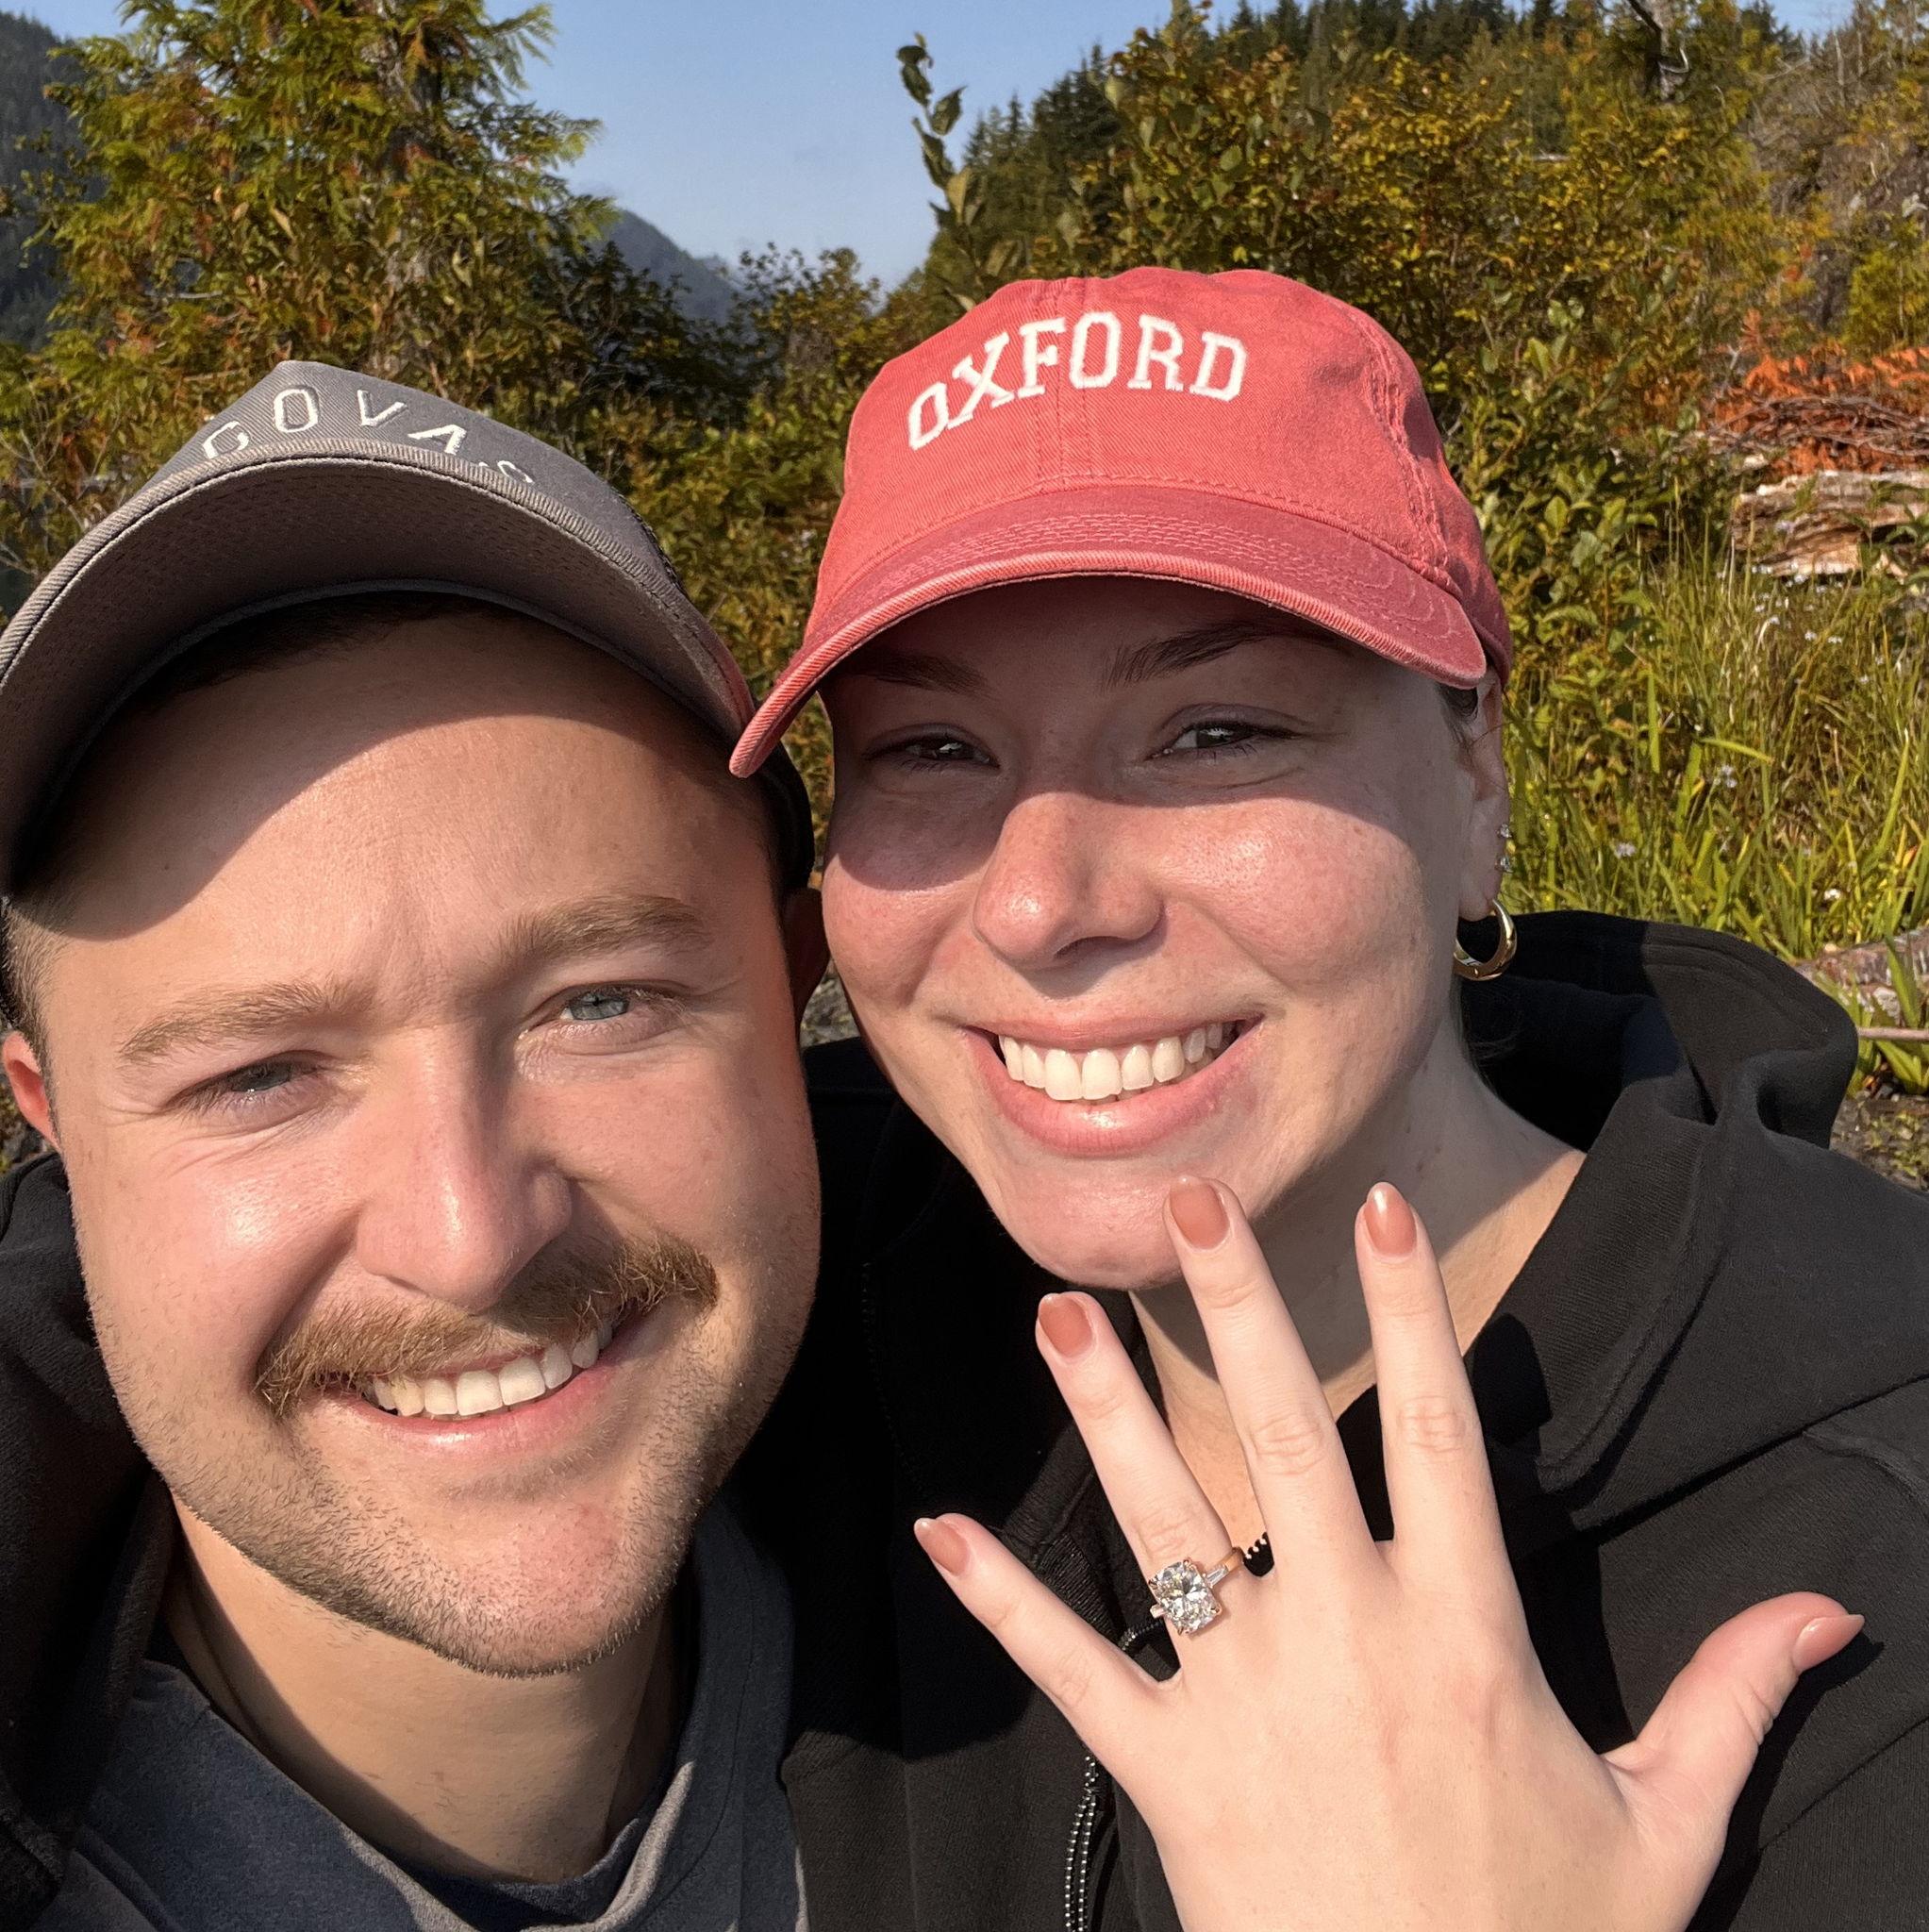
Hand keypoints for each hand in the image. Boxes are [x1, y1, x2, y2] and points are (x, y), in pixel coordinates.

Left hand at [914, 1179, 1860, 1931]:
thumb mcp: (1665, 1830)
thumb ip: (1732, 1699)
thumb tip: (1836, 1612)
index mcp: (1465, 1634)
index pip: (1436, 1435)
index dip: (1409, 1313)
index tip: (1380, 1209)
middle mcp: (1347, 1638)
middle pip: (1281, 1438)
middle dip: (1235, 1309)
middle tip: (1186, 1202)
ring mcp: (1247, 1701)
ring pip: (1165, 1523)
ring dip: (1102, 1414)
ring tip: (1055, 1314)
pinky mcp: (1169, 1772)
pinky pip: (1076, 1670)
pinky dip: (1004, 1599)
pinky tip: (937, 1529)